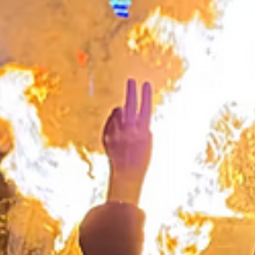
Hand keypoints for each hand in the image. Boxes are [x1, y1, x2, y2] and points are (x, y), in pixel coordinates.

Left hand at [104, 79, 153, 204]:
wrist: (126, 174)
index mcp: (143, 130)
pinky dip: (113, 121)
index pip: (146, 108)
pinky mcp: (107, 136)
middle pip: (130, 105)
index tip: (146, 83)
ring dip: (121, 111)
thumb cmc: (140, 159)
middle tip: (131, 81)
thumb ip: (141, 125)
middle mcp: (129, 130)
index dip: (146, 95)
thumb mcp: (147, 141)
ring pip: (118, 113)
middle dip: (131, 92)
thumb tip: (131, 111)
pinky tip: (117, 126)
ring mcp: (117, 132)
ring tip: (124, 114)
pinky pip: (110, 122)